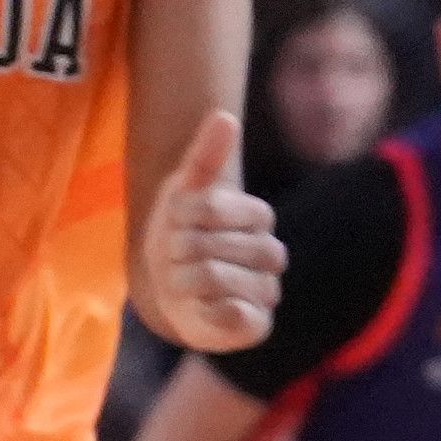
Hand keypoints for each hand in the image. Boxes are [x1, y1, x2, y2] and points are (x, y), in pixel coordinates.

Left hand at [137, 108, 286, 352]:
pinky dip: (203, 310)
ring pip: (217, 277)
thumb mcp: (184, 193)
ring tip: (180, 281)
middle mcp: (270, 254)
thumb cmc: (179, 236)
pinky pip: (231, 314)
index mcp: (258, 217)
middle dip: (178, 250)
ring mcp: (265, 291)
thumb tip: (224, 115)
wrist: (170, 291)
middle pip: (214, 244)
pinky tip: (197, 306)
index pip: (218, 207)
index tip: (174, 221)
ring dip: (181, 279)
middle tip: (174, 257)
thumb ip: (205, 157)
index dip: (184, 215)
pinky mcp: (256, 325)